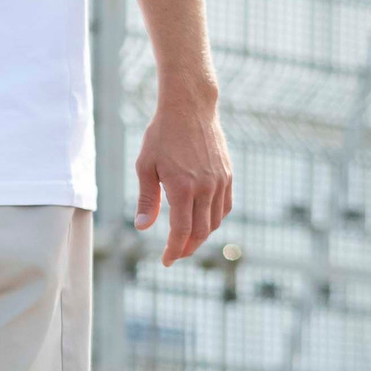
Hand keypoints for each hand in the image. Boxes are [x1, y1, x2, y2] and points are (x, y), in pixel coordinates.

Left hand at [134, 83, 231, 265]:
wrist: (190, 109)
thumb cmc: (161, 136)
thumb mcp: (145, 166)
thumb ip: (147, 199)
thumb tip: (143, 228)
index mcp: (183, 188)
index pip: (181, 230)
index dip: (174, 249)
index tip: (166, 261)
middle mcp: (206, 188)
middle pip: (201, 231)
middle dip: (187, 247)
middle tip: (175, 254)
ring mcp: (220, 182)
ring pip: (216, 221)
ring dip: (202, 235)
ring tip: (186, 241)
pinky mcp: (228, 175)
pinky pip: (226, 206)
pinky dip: (215, 219)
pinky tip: (203, 222)